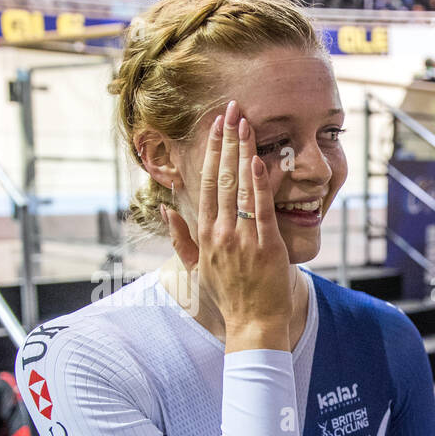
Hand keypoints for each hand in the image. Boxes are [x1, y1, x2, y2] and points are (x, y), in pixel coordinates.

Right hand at [161, 99, 291, 334]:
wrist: (253, 324)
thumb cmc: (229, 296)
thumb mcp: (197, 269)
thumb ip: (181, 240)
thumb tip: (168, 212)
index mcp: (205, 234)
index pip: (206, 184)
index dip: (210, 153)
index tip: (215, 127)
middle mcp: (220, 232)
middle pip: (222, 178)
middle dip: (226, 142)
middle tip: (231, 111)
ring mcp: (243, 239)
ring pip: (241, 188)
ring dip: (243, 152)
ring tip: (245, 124)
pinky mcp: (266, 247)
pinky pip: (262, 210)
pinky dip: (260, 184)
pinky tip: (259, 160)